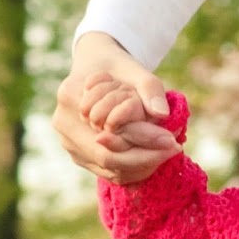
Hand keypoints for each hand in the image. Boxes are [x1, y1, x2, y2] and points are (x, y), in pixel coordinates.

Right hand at [52, 33, 181, 183]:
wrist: (96, 68)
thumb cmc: (118, 68)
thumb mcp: (136, 70)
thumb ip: (150, 89)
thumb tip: (162, 113)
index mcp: (71, 97)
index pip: (109, 135)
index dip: (143, 143)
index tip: (173, 142)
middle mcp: (63, 124)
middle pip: (107, 158)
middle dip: (145, 158)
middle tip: (174, 149)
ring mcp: (67, 142)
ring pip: (108, 169)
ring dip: (141, 166)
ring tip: (166, 153)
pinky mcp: (77, 154)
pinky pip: (107, 170)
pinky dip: (132, 168)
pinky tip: (153, 158)